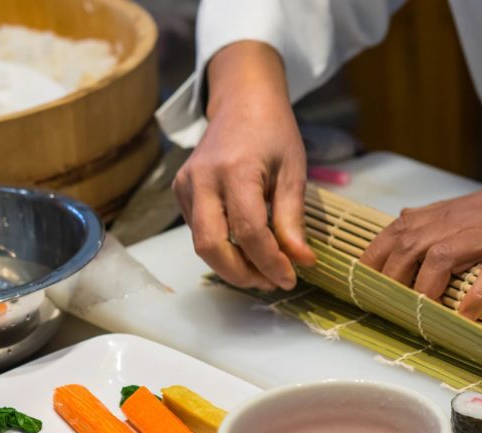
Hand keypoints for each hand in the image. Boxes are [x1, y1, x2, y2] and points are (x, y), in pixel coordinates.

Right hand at [173, 42, 314, 290]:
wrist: (242, 101)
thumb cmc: (274, 133)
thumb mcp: (293, 172)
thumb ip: (292, 219)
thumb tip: (301, 261)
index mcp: (235, 170)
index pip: (249, 231)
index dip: (270, 262)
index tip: (291, 278)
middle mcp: (202, 179)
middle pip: (212, 246)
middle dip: (242, 274)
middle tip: (272, 282)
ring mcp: (185, 185)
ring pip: (202, 244)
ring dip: (232, 266)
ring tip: (264, 271)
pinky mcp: (180, 191)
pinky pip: (199, 232)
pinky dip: (223, 249)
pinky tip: (248, 249)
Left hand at [360, 143, 481, 318]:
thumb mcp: (473, 208)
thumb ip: (438, 219)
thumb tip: (403, 223)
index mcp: (447, 214)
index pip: (395, 232)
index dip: (373, 258)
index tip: (358, 283)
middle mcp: (460, 221)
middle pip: (410, 247)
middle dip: (390, 279)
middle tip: (382, 308)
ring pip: (442, 259)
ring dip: (425, 289)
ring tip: (419, 316)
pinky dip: (476, 294)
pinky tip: (466, 315)